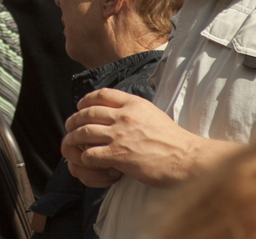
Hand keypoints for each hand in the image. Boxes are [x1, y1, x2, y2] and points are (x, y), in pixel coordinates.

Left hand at [62, 88, 201, 187]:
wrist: (186, 158)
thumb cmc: (173, 140)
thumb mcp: (152, 113)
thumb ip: (134, 109)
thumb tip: (119, 108)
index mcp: (133, 103)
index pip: (102, 94)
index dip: (86, 100)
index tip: (80, 106)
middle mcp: (124, 116)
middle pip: (88, 113)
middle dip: (75, 119)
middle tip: (70, 125)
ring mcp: (120, 135)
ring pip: (84, 132)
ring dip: (74, 138)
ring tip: (70, 142)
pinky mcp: (118, 155)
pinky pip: (90, 154)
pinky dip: (85, 157)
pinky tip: (87, 160)